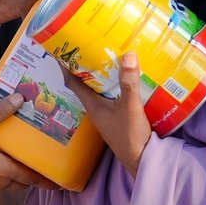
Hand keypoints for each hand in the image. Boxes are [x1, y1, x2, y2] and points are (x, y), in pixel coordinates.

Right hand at [0, 95, 56, 194]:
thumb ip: (0, 113)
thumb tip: (19, 98)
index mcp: (3, 170)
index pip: (31, 178)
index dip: (45, 179)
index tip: (57, 181)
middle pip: (21, 183)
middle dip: (31, 177)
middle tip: (40, 166)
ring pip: (7, 185)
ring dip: (15, 177)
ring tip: (19, 163)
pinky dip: (0, 177)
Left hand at [62, 52, 154, 175]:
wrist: (142, 159)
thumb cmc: (130, 136)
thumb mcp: (130, 106)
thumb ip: (129, 82)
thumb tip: (128, 55)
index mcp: (92, 105)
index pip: (73, 82)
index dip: (66, 65)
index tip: (63, 47)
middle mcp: (95, 108)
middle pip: (85, 83)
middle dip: (85, 65)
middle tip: (90, 45)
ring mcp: (106, 113)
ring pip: (98, 89)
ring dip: (100, 74)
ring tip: (107, 56)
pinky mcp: (117, 116)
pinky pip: (111, 95)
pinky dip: (114, 84)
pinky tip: (124, 77)